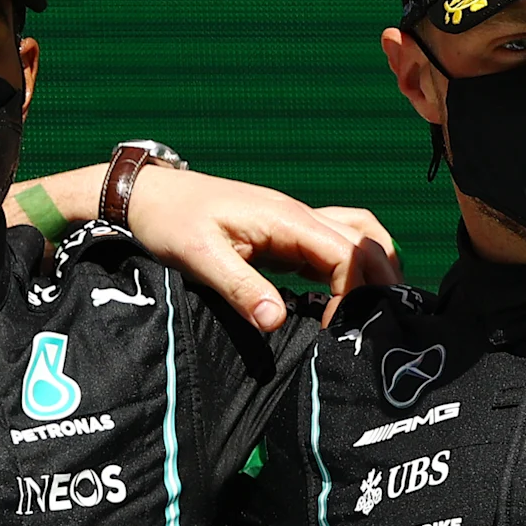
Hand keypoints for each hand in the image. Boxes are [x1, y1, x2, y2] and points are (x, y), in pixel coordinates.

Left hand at [122, 167, 400, 332]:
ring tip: (374, 308)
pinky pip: (331, 246)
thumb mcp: (201, 258)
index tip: (334, 329)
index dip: (351, 293)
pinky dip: (348, 269)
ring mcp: (294, 223)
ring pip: (355, 236)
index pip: (346, 252)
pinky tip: (343, 300)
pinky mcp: (284, 235)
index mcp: (286, 218)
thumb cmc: (171, 221)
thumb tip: (275, 322)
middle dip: (378, 280)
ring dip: (372, 266)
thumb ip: (241, 289)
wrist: (147, 196)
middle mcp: (299, 216)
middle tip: (375, 323)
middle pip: (364, 240)